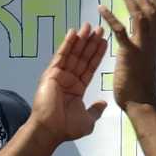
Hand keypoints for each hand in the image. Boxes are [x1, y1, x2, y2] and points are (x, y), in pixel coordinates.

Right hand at [29, 24, 110, 145]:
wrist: (51, 130)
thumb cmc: (67, 127)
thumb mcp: (88, 120)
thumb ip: (95, 110)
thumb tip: (103, 103)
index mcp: (77, 88)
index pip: (89, 67)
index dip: (97, 54)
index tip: (104, 41)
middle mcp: (69, 79)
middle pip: (82, 57)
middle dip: (91, 43)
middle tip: (99, 29)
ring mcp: (59, 75)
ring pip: (73, 54)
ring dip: (81, 40)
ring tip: (89, 26)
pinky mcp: (51, 73)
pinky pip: (61, 55)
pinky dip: (67, 43)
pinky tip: (74, 32)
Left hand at [103, 0, 155, 112]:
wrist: (142, 103)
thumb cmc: (144, 90)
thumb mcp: (149, 66)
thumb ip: (147, 53)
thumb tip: (146, 49)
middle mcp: (153, 42)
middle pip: (151, 12)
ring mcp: (143, 47)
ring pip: (139, 17)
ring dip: (130, 0)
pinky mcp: (130, 53)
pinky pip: (120, 31)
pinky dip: (111, 17)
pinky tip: (101, 8)